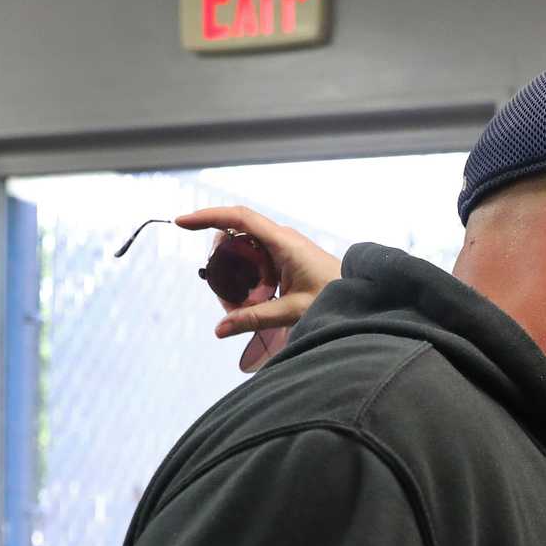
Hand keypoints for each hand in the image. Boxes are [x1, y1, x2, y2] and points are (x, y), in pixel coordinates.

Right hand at [175, 206, 339, 369]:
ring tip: (241, 304)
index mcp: (284, 242)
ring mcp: (284, 247)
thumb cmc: (337, 298)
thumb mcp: (293, 310)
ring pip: (244, 251)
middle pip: (235, 236)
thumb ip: (255, 318)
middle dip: (220, 261)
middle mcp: (282, 239)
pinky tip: (253, 300)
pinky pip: (256, 261)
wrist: (364, 297)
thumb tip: (220, 329)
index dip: (207, 216)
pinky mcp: (286, 258)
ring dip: (234, 273)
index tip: (181, 222)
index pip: (239, 217)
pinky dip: (247, 277)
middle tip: (226, 297)